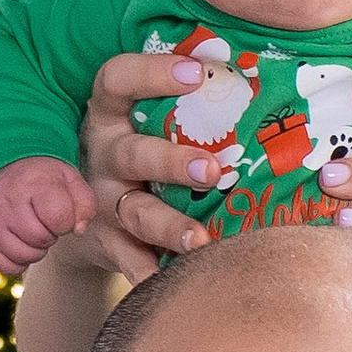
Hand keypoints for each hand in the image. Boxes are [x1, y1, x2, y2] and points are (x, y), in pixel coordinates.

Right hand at [0, 155, 95, 274]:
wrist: (3, 172)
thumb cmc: (42, 180)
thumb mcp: (69, 179)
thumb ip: (85, 203)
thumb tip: (78, 230)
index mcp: (33, 184)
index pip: (59, 218)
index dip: (66, 221)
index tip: (60, 213)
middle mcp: (7, 203)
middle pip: (41, 239)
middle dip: (50, 234)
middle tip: (44, 221)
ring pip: (24, 256)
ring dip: (35, 249)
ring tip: (32, 230)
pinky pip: (6, 267)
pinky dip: (18, 261)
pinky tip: (20, 242)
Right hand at [78, 46, 240, 274]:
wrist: (77, 210)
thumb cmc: (141, 149)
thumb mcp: (145, 119)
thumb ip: (191, 100)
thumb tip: (274, 67)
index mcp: (112, 113)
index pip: (118, 80)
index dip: (151, 74)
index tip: (197, 73)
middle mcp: (104, 154)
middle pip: (133, 154)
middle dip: (172, 163)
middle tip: (214, 171)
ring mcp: (103, 201)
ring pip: (136, 213)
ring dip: (170, 226)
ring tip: (201, 241)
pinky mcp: (106, 242)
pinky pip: (129, 261)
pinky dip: (150, 274)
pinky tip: (176, 284)